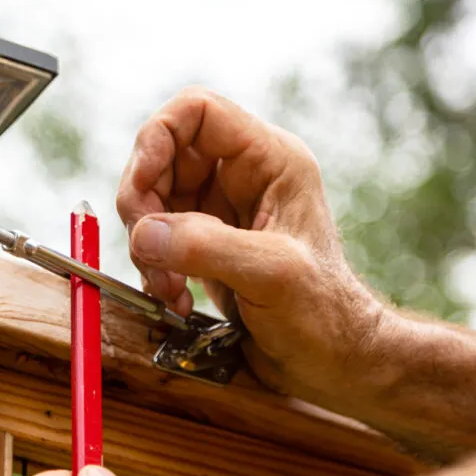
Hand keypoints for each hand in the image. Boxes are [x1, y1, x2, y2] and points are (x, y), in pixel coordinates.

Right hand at [116, 87, 384, 404]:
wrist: (334, 363)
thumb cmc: (325, 316)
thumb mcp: (272, 275)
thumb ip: (206, 247)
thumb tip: (144, 233)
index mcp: (270, 160)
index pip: (197, 112)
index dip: (157, 138)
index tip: (141, 187)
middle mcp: (242, 176)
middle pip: (163, 157)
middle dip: (143, 204)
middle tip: (146, 251)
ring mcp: (221, 210)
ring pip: (153, 199)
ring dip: (145, 244)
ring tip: (166, 289)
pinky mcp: (205, 244)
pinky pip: (157, 238)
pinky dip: (152, 267)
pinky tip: (174, 299)